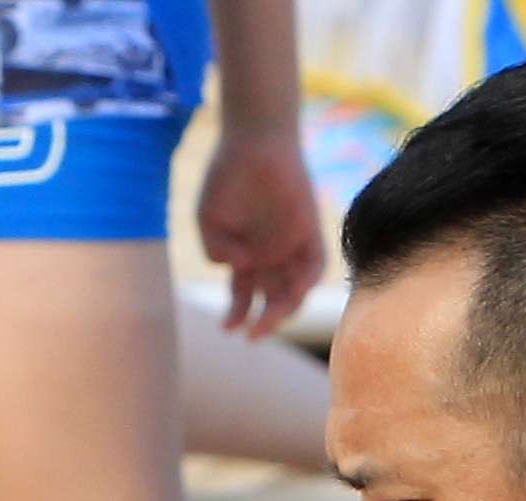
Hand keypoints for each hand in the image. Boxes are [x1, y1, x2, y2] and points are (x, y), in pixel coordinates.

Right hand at [194, 128, 326, 335]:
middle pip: (271, 298)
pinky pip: (316, 264)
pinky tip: (294, 291)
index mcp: (245, 254)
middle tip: (251, 335)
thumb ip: (216, 248)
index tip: (228, 329)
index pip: (244, 294)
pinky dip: (307, 280)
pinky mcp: (310, 229)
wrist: (254, 139)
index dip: (237, 314)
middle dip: (262, 320)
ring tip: (268, 319)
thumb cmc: (227, 176)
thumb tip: (235, 267)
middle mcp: (270, 254)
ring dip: (284, 308)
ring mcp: (291, 243)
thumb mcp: (209, 218)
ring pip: (294, 288)